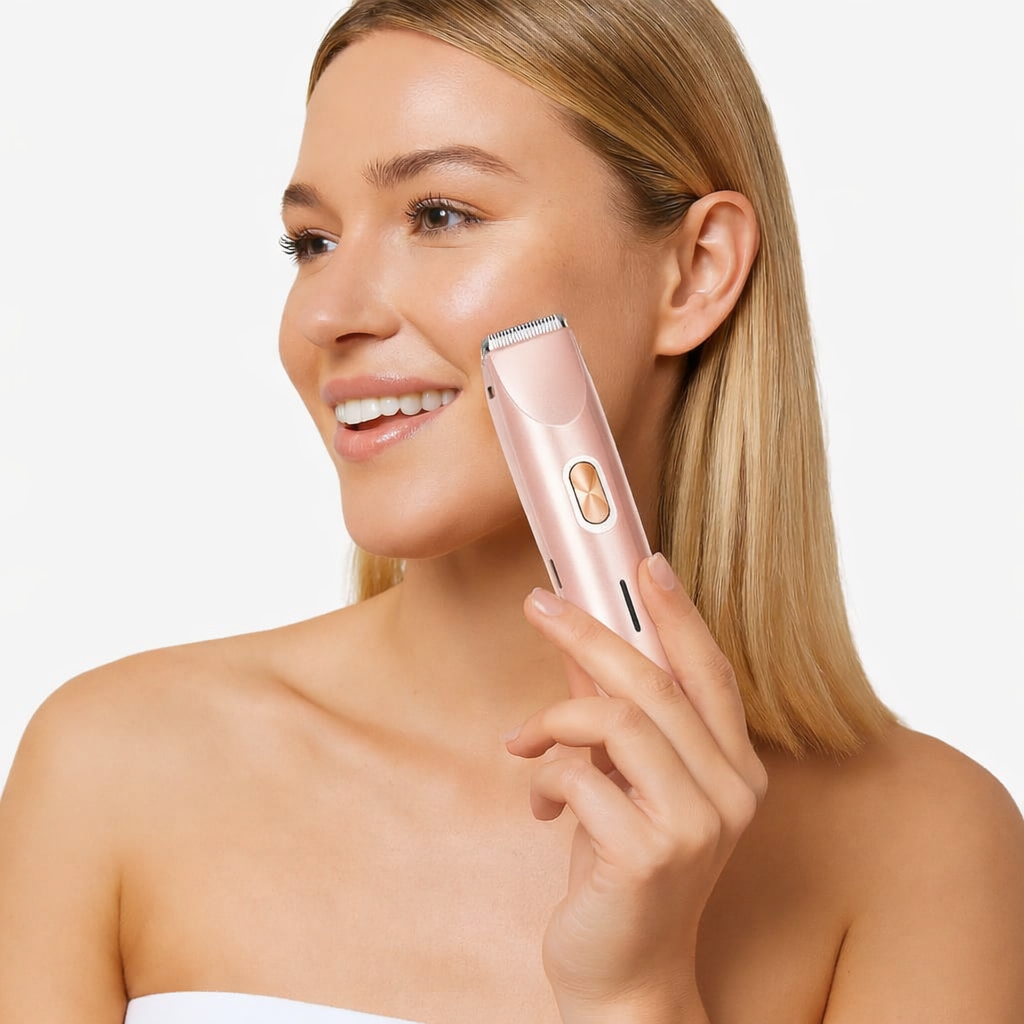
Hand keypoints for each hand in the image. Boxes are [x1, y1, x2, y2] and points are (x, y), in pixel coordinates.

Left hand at [505, 553, 767, 1023]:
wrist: (625, 975)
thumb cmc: (622, 871)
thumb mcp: (623, 783)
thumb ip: (613, 718)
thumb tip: (580, 646)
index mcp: (733, 768)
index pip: (711, 672)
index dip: (678, 614)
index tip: (645, 565)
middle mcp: (730, 791)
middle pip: (656, 682)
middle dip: (589, 633)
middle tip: (540, 604)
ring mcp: (696, 823)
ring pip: (617, 720)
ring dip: (555, 719)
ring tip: (525, 742)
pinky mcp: (650, 852)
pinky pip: (578, 776)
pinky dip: (543, 778)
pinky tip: (539, 805)